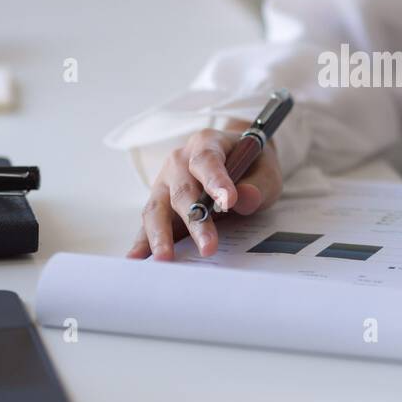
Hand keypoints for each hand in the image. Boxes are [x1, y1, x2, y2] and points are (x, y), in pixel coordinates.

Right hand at [126, 122, 282, 260]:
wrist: (237, 160)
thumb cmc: (251, 165)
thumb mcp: (265, 170)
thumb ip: (259, 184)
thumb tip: (244, 198)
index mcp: (207, 143)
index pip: (207, 160)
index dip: (216, 180)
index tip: (228, 201)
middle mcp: (179, 161)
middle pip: (182, 190)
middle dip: (195, 221)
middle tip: (208, 246)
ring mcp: (165, 182)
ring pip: (157, 208)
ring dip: (161, 235)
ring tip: (165, 258)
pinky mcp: (160, 204)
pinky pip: (149, 222)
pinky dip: (142, 241)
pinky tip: (136, 258)